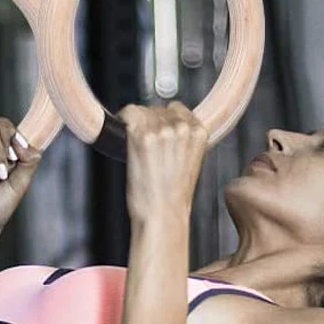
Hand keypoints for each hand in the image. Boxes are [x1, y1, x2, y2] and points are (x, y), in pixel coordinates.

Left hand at [119, 102, 207, 221]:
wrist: (163, 214)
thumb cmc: (173, 198)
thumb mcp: (189, 164)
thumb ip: (182, 142)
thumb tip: (167, 129)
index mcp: (200, 133)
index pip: (178, 109)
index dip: (164, 119)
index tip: (157, 128)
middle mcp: (183, 128)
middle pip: (158, 109)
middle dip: (150, 123)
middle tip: (145, 145)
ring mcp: (162, 131)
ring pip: (143, 111)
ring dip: (136, 125)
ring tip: (137, 147)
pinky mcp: (142, 136)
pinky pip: (129, 114)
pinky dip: (123, 120)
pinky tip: (123, 133)